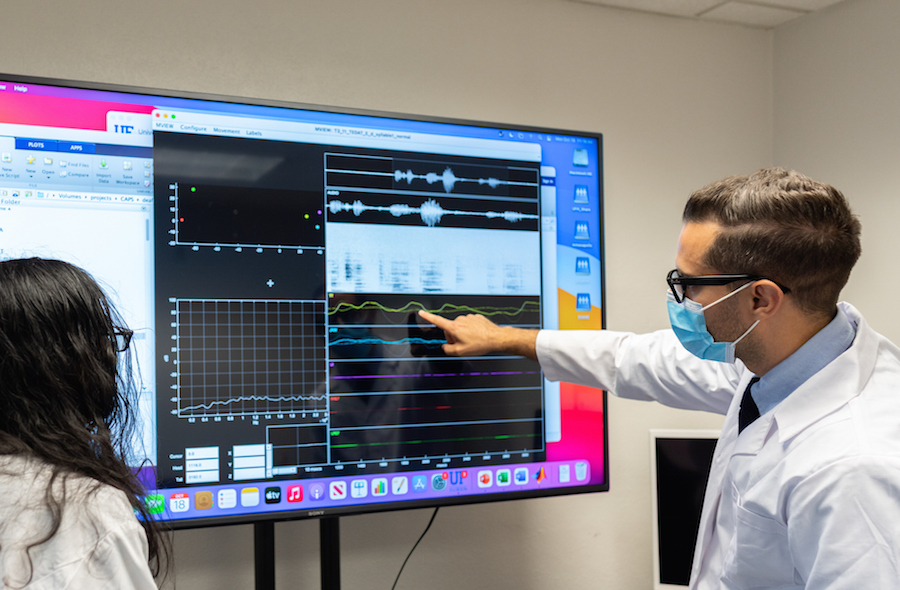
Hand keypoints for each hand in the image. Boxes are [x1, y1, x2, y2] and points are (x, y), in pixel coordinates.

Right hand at [417, 310, 537, 358]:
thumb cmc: (479, 344)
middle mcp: (460, 320)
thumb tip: (445, 346)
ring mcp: (469, 317)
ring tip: (473, 340)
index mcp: (454, 327)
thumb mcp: (460, 352)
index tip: (421, 312)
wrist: (496, 338)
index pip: (437, 321)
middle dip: (454, 336)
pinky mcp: (476, 317)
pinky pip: (469, 324)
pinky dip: (471, 330)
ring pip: (461, 327)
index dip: (428, 317)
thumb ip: (448, 349)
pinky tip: (478, 335)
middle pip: (451, 328)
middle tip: (463, 344)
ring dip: (463, 333)